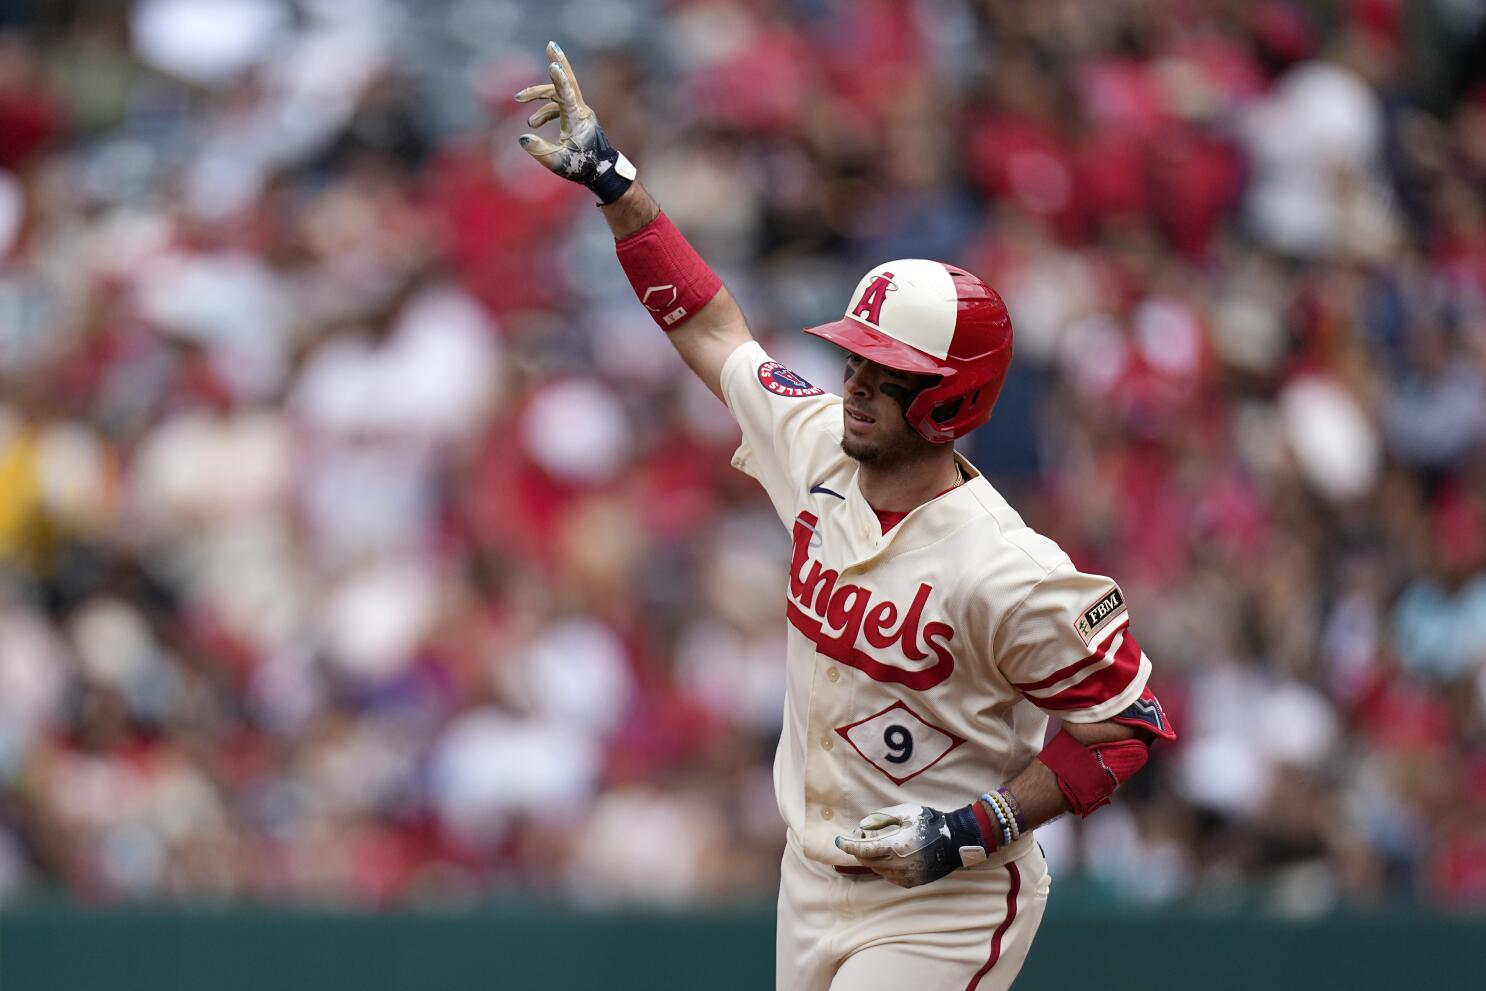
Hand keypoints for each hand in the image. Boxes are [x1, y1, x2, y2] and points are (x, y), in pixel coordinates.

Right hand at [513, 41, 635, 203]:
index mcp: (578, 119)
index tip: (553, 64)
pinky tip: (532, 124)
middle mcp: (581, 111)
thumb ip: (539, 150)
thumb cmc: (583, 167)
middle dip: (559, 63)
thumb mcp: (558, 162)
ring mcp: (579, 112)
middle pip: (569, 81)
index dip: (558, 79)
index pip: (567, 94)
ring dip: (538, 95)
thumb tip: (522, 137)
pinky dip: (544, 111)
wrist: (601, 172)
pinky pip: (558, 105)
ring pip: (557, 93)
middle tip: (551, 45)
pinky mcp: (577, 116)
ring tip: (519, 99)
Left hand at [834, 801, 987, 888]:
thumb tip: (863, 825)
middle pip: (867, 861)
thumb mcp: (906, 813)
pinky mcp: (911, 882)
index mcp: (895, 847)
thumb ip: (882, 818)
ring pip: (878, 869)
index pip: (863, 850)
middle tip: (862, 836)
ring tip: (878, 843)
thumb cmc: (931, 823)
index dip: (848, 845)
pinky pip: (889, 876)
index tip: (838, 841)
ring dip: (872, 858)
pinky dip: (884, 866)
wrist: (956, 841)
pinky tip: (890, 855)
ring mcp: (905, 876)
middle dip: (860, 849)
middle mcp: (897, 865)